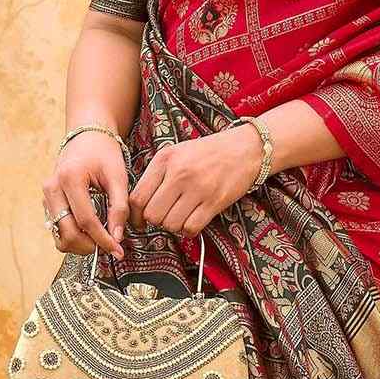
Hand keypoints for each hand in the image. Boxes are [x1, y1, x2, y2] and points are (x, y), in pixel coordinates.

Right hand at [44, 133, 127, 256]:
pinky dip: (73, 237)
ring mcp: (46, 196)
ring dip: (80, 244)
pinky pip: (57, 229)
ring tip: (100, 239)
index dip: (103, 239)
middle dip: (90, 245)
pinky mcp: (47, 202)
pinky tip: (89, 232)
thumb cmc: (104, 153)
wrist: (86, 137)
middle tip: (110, 245)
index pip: (85, 221)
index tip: (118, 251)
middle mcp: (52, 189)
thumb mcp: (118, 176)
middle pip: (67, 232)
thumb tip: (117, 237)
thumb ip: (119, 207)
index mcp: (69, 179)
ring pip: (59, 235)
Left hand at [128, 125, 262, 236]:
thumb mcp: (176, 153)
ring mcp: (198, 188)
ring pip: (170, 224)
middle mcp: (179, 174)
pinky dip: (189, 230)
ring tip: (181, 216)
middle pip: (152, 215)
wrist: (244, 148)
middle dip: (157, 221)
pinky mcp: (214, 201)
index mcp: (165, 160)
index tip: (140, 221)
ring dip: (173, 226)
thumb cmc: (207, 153)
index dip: (135, 216)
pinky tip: (193, 220)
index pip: (138, 197)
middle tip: (165, 216)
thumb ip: (156, 175)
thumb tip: (139, 205)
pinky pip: (191, 228)